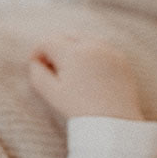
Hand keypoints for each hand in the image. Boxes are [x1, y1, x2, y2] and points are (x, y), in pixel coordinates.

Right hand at [29, 34, 143, 119]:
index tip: (35, 64)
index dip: (37, 51)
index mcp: (72, 53)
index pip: (48, 41)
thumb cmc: (80, 109)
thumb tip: (35, 62)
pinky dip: (91, 53)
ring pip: (85, 38)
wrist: (114, 122)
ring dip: (73, 47)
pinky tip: (88, 72)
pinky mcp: (121, 60)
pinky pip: (102, 48)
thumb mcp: (52, 93)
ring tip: (69, 68)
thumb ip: (38, 74)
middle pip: (67, 35)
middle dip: (55, 46)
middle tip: (50, 65)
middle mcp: (92, 45)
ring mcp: (109, 51)